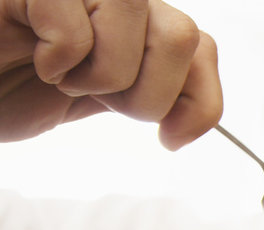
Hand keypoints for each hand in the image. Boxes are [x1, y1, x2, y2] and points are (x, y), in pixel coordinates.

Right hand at [0, 0, 222, 148]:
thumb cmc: (17, 87)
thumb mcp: (105, 96)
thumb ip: (162, 91)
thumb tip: (192, 120)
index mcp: (134, 15)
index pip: (202, 46)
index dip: (200, 102)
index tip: (171, 138)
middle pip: (181, 35)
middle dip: (145, 95)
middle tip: (98, 97)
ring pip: (136, 15)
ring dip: (103, 75)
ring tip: (64, 76)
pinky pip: (74, 23)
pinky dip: (60, 59)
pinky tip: (36, 57)